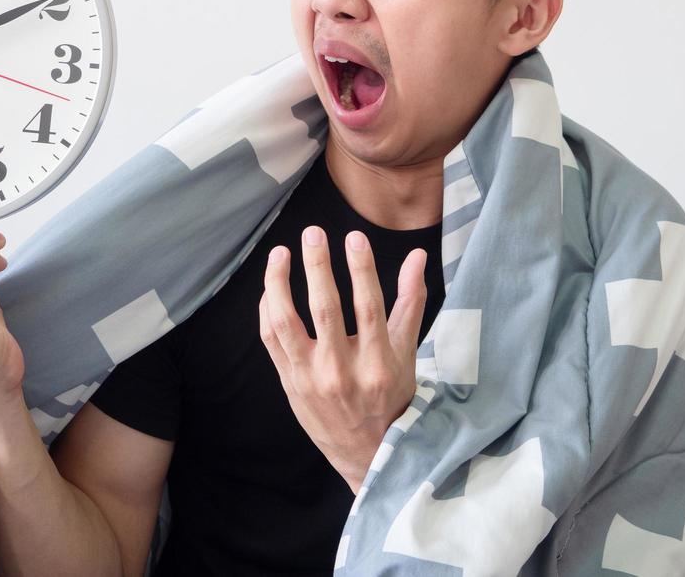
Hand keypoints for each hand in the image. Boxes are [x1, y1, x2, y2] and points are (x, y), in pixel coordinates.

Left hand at [258, 226, 427, 493]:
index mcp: (378, 363)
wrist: (365, 453)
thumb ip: (410, 301)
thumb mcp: (407, 353)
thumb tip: (416, 255)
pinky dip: (268, 310)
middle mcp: (343, 372)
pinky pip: (271, 339)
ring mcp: (311, 379)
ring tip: (280, 253)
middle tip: (312, 233)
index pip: (368, 308)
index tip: (354, 237)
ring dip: (279, 284)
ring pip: (287, 323)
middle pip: (325, 310)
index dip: (361, 270)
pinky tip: (272, 286)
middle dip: (317, 267)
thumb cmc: (391, 395)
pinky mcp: (289, 383)